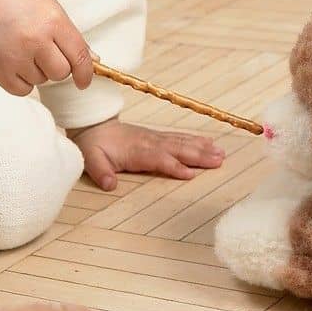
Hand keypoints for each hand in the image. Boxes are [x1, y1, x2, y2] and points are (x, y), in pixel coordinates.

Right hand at [0, 0, 91, 96]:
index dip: (86, 73)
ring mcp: (16, 57)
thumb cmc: (15, 1)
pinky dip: (22, 81)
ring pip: (42, 81)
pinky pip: (23, 90)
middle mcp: (36, 41)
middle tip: (44, 53)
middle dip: (58, 67)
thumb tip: (93, 60)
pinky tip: (14, 62)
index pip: (80, 56)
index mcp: (53, 22)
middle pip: (62, 73)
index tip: (84, 81)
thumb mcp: (48, 6)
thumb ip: (71, 34)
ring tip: (22, 50)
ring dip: (37, 71)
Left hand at [70, 118, 225, 191]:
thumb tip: (109, 185)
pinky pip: (179, 138)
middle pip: (177, 149)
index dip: (174, 166)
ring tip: (221, 154)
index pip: (159, 159)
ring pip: (182, 142)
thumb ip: (100, 172)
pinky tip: (209, 143)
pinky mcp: (157, 137)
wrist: (93, 125)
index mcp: (136, 150)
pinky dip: (196, 140)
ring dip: (202, 148)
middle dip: (198, 155)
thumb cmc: (93, 145)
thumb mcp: (91, 159)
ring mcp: (155, 138)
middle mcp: (150, 142)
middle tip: (218, 160)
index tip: (191, 174)